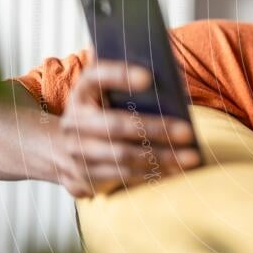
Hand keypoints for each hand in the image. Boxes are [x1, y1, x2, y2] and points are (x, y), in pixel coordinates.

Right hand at [55, 58, 200, 197]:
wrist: (62, 149)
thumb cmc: (101, 113)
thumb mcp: (105, 94)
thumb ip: (127, 83)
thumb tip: (167, 79)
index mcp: (82, 93)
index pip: (96, 77)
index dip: (118, 75)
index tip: (148, 76)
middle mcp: (74, 122)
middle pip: (116, 125)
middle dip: (156, 129)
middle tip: (188, 132)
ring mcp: (76, 152)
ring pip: (123, 156)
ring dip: (161, 157)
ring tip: (190, 158)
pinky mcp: (84, 177)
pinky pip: (123, 176)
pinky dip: (152, 173)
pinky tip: (175, 171)